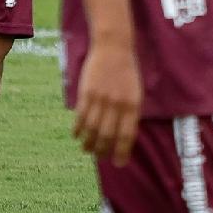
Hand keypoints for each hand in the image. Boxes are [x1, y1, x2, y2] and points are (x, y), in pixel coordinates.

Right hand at [72, 40, 141, 166]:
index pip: (126, 135)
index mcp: (133, 105)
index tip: (119, 163)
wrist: (114, 49)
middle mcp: (117, 104)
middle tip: (100, 157)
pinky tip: (77, 136)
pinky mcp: (86, 93)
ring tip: (87, 150)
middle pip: (107, 135)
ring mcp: (101, 98)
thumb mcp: (136, 93)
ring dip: (88, 143)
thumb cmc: (127, 73)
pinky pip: (80, 116)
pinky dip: (78, 129)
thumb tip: (123, 138)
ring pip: (92, 129)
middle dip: (103, 151)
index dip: (122, 152)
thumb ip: (130, 114)